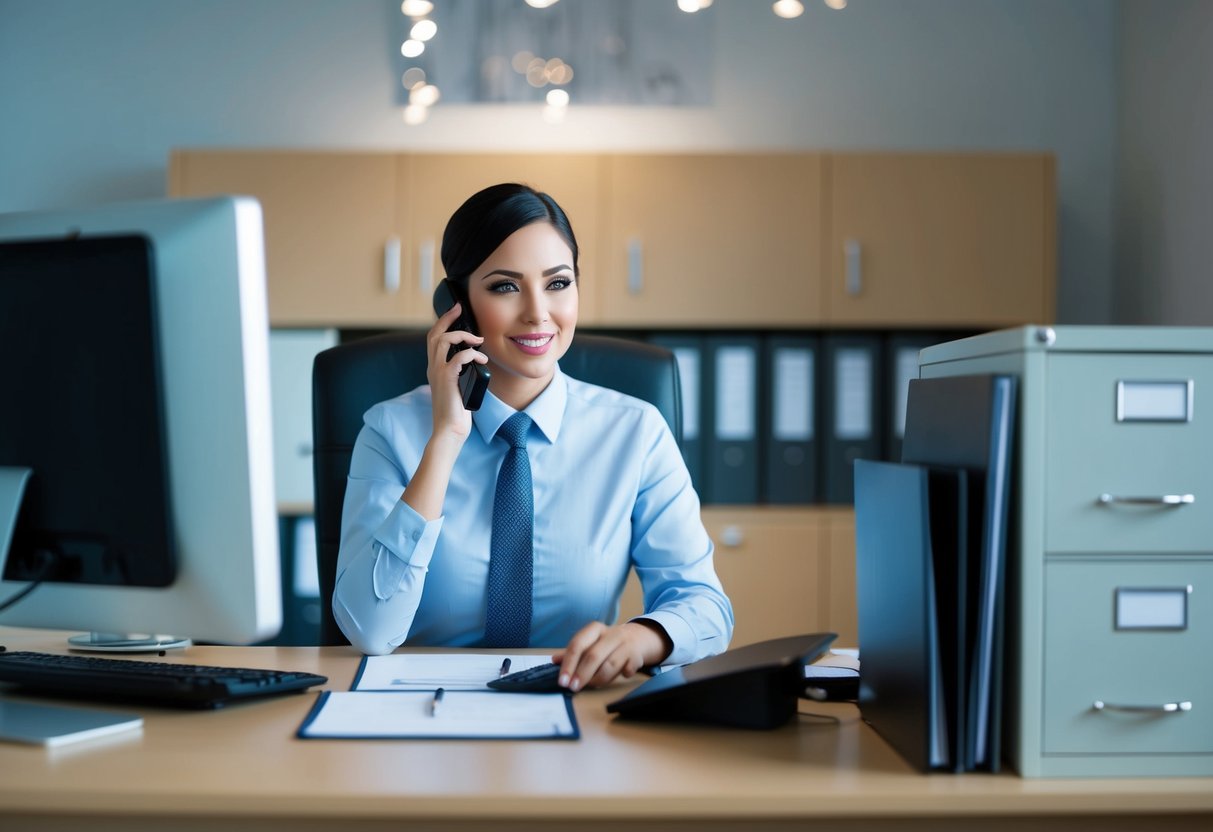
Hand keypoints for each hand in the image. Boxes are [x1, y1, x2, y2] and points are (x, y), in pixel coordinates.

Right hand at [425, 302, 486, 439]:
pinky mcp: (447, 379)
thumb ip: (460, 372)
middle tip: (460, 309)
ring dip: (462, 336)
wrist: (449, 429)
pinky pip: (458, 357)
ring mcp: (438, 373)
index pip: (434, 339)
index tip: (455, 311)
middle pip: (435, 334)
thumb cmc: (456, 411)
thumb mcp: (458, 386)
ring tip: (478, 340)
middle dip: (447, 319)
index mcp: (434, 368)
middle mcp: (433, 368)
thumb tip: (475, 360)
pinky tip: (482, 360)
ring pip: (443, 341)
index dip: (443, 323)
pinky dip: (472, 354)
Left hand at [552, 620, 672, 690]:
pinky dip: (620, 676)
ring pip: (610, 666)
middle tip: (573, 688)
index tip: (562, 681)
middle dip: (582, 675)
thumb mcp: (591, 642)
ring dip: (599, 679)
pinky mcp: (637, 656)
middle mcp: (611, 634)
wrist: (640, 637)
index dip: (568, 664)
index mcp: (595, 629)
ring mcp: (626, 644)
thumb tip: (554, 660)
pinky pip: (627, 670)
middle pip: (593, 656)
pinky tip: (617, 676)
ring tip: (593, 685)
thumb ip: (574, 652)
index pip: (577, 645)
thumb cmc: (609, 643)